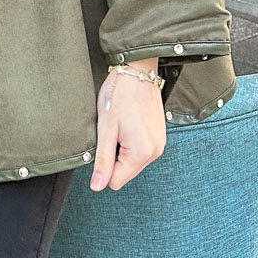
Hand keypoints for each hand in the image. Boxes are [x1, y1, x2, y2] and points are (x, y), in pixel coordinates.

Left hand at [90, 61, 165, 192]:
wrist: (137, 71)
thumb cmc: (119, 95)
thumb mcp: (106, 129)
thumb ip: (103, 161)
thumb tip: (97, 186)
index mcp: (141, 153)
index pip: (116, 181)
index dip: (104, 166)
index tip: (104, 142)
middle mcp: (155, 152)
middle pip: (125, 172)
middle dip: (114, 157)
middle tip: (112, 131)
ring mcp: (160, 144)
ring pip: (132, 162)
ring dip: (122, 149)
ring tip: (121, 126)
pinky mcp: (160, 136)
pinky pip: (140, 151)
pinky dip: (131, 142)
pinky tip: (129, 123)